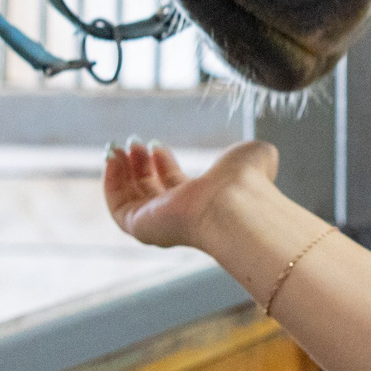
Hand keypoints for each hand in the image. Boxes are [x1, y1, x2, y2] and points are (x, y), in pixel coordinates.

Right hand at [104, 138, 279, 251]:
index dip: (162, 165)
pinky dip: (110, 182)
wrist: (234, 204)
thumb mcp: (253, 157)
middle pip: (150, 193)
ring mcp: (158, 224)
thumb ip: (252, 154)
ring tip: (119, 147)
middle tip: (134, 143)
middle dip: (140, 166)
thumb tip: (260, 153)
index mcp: (203, 203)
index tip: (154, 145)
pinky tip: (112, 158)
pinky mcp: (139, 227)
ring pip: (131, 199)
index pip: (175, 187)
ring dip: (122, 171)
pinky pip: (117, 206)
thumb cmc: (246, 181)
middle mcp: (180, 217)